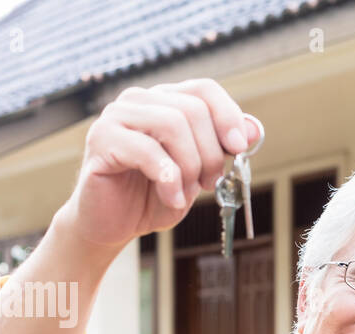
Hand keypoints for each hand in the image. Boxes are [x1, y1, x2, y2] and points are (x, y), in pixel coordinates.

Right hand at [59, 78, 263, 249]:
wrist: (114, 224)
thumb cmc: (154, 196)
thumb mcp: (198, 173)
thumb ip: (221, 149)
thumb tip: (253, 129)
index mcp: (164, 101)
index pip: (203, 89)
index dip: (228, 115)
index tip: (239, 148)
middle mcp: (139, 100)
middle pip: (192, 109)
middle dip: (210, 153)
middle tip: (209, 183)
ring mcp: (117, 116)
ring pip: (171, 124)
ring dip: (189, 166)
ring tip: (185, 192)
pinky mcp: (102, 140)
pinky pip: (147, 150)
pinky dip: (168, 179)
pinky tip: (171, 197)